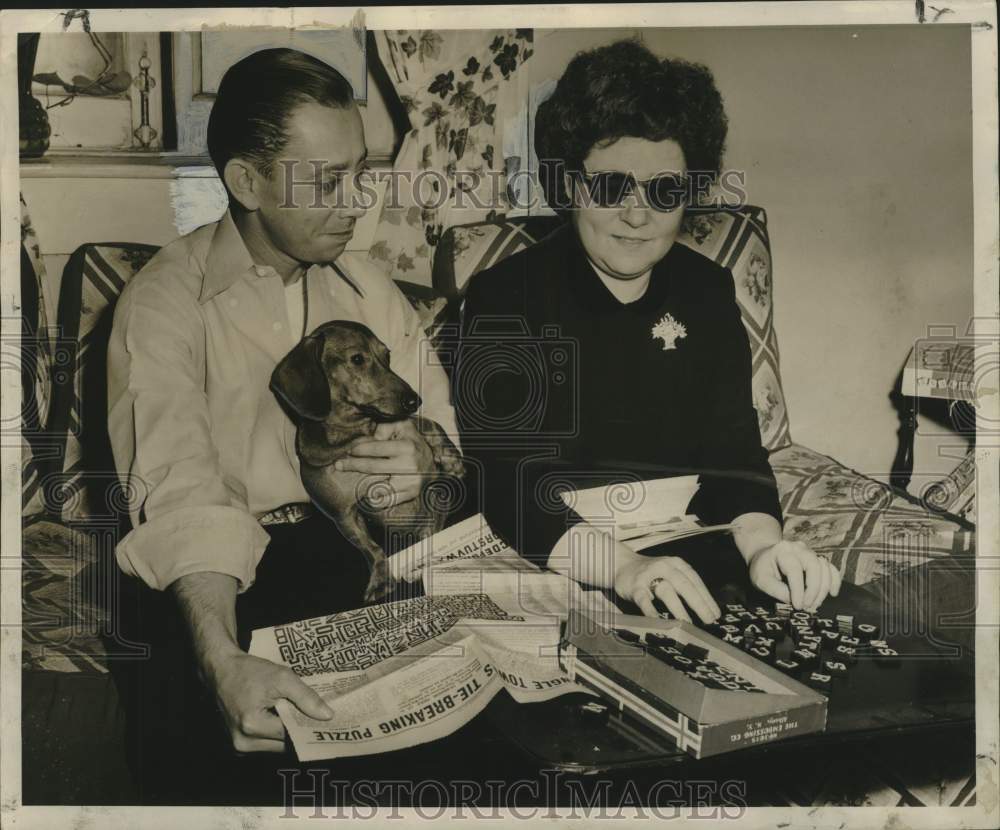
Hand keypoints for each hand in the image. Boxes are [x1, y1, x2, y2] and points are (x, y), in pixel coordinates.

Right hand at [208, 651, 332, 752]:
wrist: (221, 670)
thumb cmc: (249, 671)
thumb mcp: (282, 677)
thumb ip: (306, 697)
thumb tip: (327, 716)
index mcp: (252, 725)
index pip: (291, 735)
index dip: (309, 727)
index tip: (326, 722)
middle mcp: (243, 742)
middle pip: (284, 744)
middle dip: (299, 731)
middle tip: (317, 718)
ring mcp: (239, 745)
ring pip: (275, 746)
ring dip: (287, 733)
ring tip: (299, 715)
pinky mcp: (238, 743)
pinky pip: (265, 743)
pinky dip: (276, 732)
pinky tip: (284, 717)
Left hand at [335, 420, 435, 506]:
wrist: (432, 462)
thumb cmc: (413, 442)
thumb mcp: (403, 427)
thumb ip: (385, 428)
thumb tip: (370, 439)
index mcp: (406, 447)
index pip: (376, 449)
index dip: (358, 450)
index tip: (348, 451)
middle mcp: (409, 465)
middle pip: (373, 467)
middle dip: (352, 465)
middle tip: (338, 464)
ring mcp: (410, 482)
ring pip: (378, 485)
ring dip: (361, 483)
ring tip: (350, 480)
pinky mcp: (410, 494)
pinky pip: (387, 500)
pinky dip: (374, 498)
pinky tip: (365, 494)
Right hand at [614, 551, 721, 623]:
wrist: (622, 563)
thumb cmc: (651, 572)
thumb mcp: (670, 572)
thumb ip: (684, 585)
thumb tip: (706, 609)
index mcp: (676, 564)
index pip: (695, 581)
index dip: (707, 598)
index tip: (716, 613)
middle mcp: (664, 567)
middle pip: (684, 585)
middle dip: (698, 604)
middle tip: (709, 620)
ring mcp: (648, 576)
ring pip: (666, 591)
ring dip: (678, 608)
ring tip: (688, 623)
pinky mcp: (635, 587)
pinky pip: (644, 600)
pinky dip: (651, 611)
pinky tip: (658, 621)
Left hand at [748, 540, 841, 611]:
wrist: (765, 557)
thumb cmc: (763, 569)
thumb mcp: (760, 580)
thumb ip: (776, 590)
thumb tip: (794, 601)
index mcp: (782, 550)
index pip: (794, 569)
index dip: (798, 590)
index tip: (798, 606)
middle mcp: (798, 548)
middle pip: (814, 566)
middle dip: (813, 589)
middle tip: (807, 606)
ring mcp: (810, 552)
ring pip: (825, 567)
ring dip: (823, 589)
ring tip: (814, 604)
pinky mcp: (818, 560)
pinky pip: (831, 568)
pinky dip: (835, 581)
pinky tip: (832, 594)